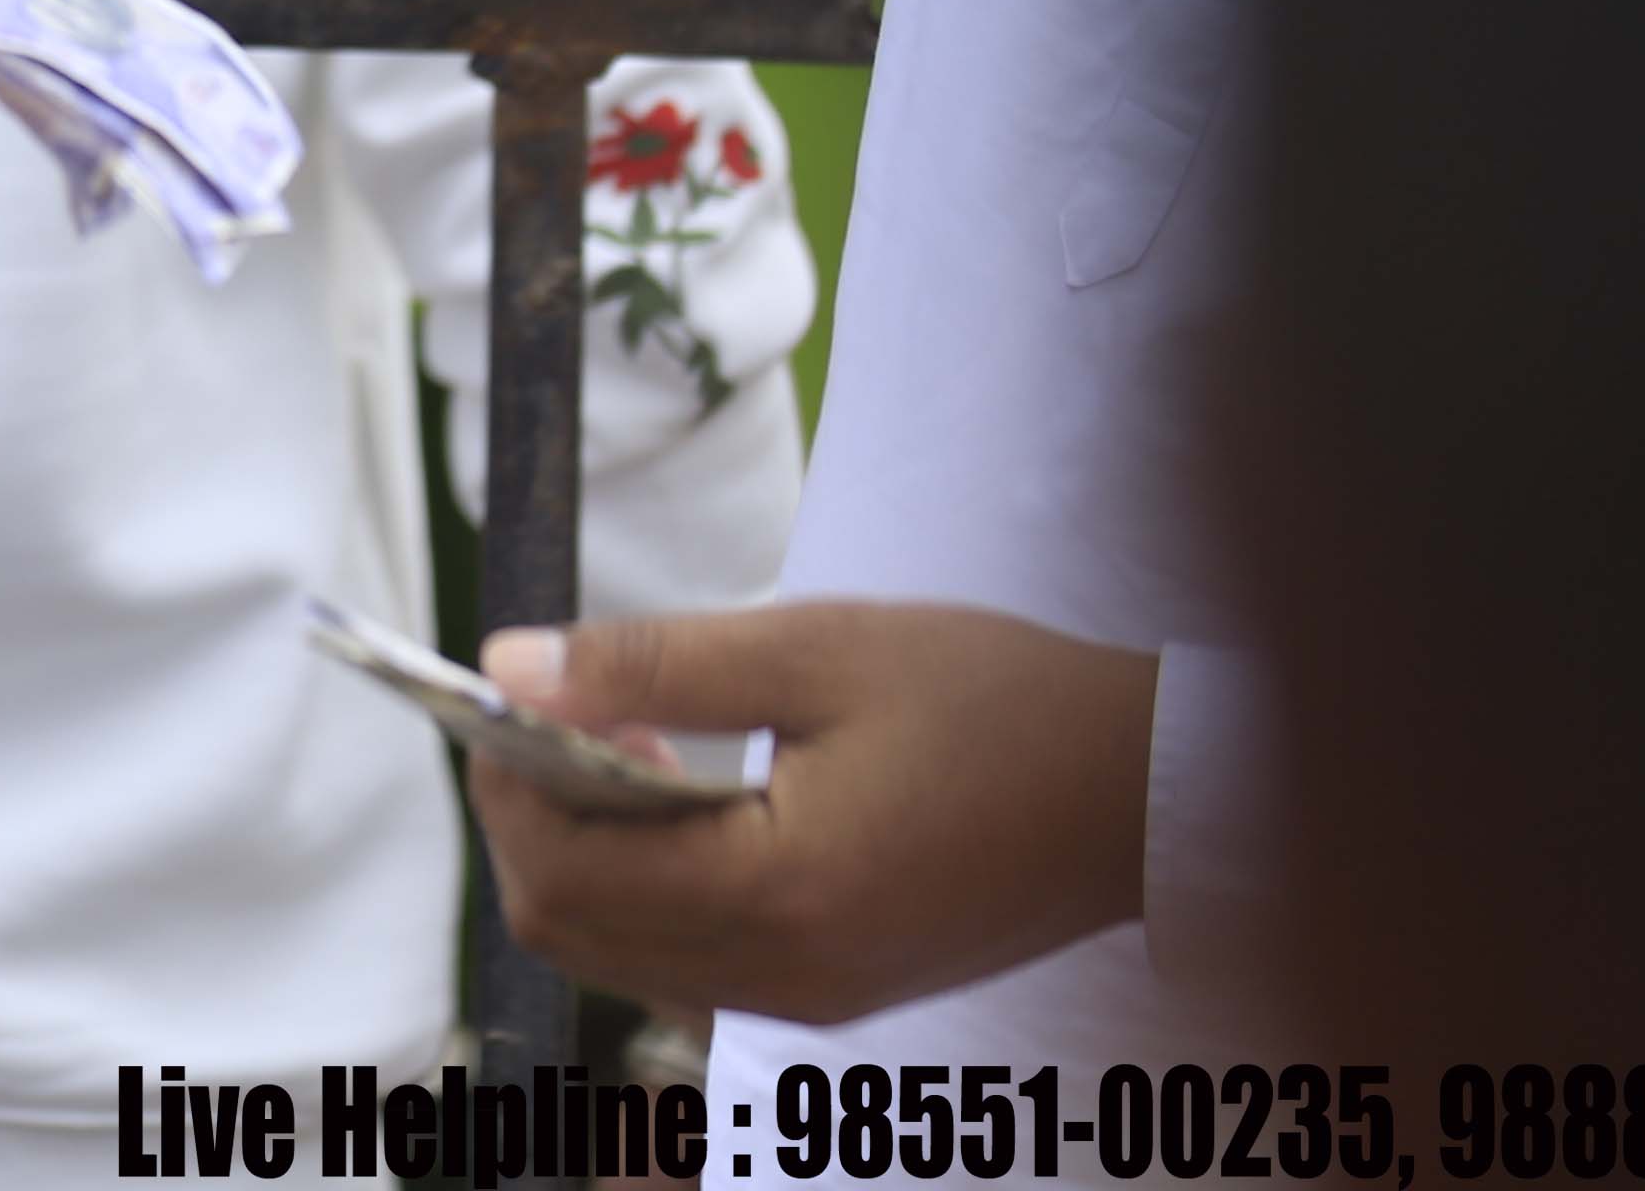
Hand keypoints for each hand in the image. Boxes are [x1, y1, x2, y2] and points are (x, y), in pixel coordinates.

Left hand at [462, 602, 1161, 1024]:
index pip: (566, 872)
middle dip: (529, 820)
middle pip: (573, 931)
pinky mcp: (838, 990)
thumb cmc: (998, 700)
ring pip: (622, 955)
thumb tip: (505, 668)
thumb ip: (651, 661)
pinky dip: (649, 887)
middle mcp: (787, 975)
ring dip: (585, 853)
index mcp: (780, 893)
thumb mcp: (817, 648)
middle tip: (551, 712)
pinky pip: (688, 963)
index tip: (493, 693)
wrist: (1152, 791)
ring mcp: (813, 997)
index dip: (503, 783)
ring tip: (622, 739)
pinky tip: (686, 797)